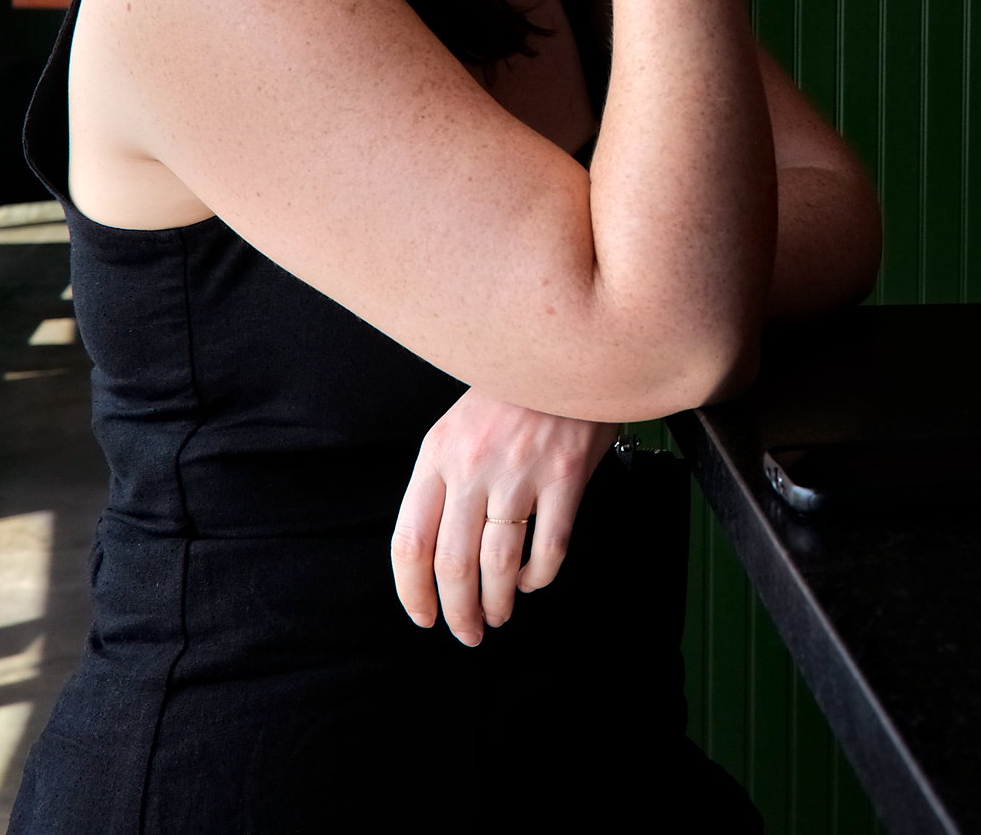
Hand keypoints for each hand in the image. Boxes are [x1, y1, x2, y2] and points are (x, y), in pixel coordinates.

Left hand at [391, 388, 617, 645]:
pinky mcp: (565, 477)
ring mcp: (521, 472)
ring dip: (497, 602)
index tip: (423, 616)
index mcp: (438, 454)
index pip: (411, 540)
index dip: (413, 591)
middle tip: (467, 631)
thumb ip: (446, 480)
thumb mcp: (461, 426)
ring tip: (499, 616)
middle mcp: (473, 465)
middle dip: (457, 610)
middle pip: (452, 563)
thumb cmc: (514, 393)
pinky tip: (535, 581)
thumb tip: (435, 552)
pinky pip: (549, 548)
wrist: (570, 349)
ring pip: (499, 564)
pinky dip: (540, 576)